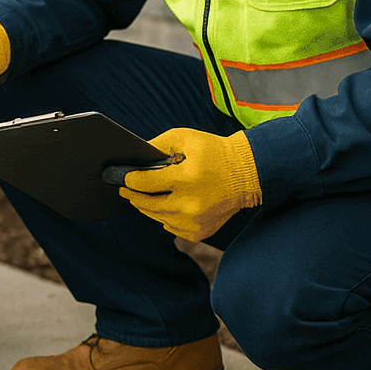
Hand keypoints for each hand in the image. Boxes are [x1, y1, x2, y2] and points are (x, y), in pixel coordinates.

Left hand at [118, 128, 261, 241]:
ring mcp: (195, 220)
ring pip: (158, 218)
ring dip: (148, 208)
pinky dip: (166, 219)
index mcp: (185, 178)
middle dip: (133, 196)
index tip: (123, 178)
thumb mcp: (185, 138)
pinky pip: (173, 228)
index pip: (146, 183)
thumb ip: (159, 145)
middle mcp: (189, 203)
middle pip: (148, 205)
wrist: (247, 173)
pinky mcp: (201, 231)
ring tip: (142, 198)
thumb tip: (138, 157)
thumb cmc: (215, 152)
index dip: (130, 180)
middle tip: (125, 191)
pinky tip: (165, 208)